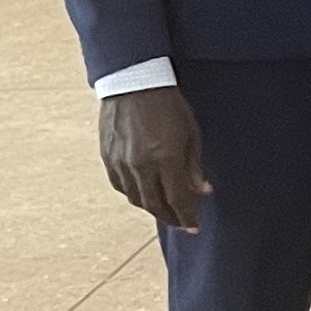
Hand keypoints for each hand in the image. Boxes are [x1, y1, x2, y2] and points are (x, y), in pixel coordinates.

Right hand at [99, 86, 212, 231]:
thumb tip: (203, 192)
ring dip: (151, 209)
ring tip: (166, 211)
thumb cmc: (169, 105)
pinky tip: (144, 195)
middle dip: (170, 218)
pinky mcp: (107, 157)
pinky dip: (133, 195)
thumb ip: (194, 166)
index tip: (194, 227)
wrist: (134, 83)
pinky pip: (120, 186)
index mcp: (165, 159)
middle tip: (182, 223)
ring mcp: (120, 162)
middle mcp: (140, 165)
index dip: (186, 216)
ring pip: (135, 198)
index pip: (177, 199)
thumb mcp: (191, 133)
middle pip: (154, 204)